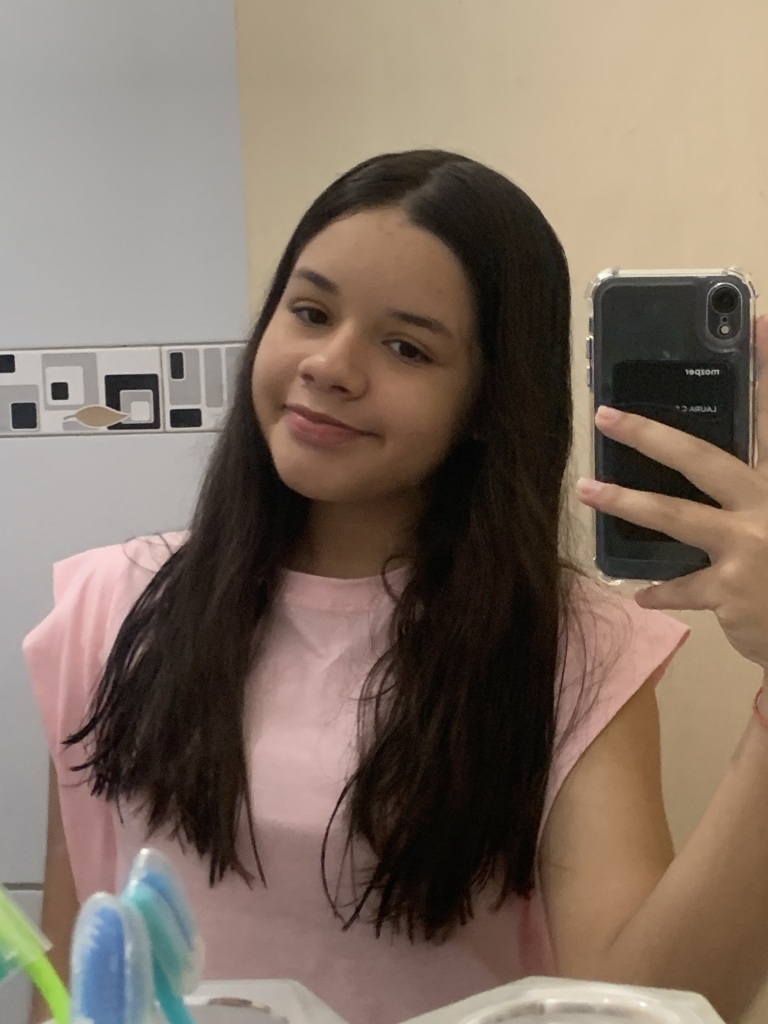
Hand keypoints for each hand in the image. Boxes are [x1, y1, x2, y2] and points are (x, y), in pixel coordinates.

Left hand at [576, 315, 767, 671]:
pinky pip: (681, 586)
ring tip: (588, 491)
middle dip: (650, 435)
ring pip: (676, 516)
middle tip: (605, 415)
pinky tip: (641, 595)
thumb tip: (708, 470)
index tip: (756, 322)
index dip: (766, 369)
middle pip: (702, 458)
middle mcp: (766, 504)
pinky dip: (660, 591)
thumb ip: (749, 490)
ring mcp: (750, 546)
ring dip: (626, 502)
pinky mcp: (732, 590)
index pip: (767, 419)